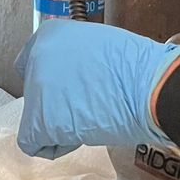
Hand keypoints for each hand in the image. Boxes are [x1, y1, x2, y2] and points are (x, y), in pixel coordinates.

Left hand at [16, 21, 179, 158]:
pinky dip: (53, 145)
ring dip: (58, 122)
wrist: (149, 88)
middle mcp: (37, 58)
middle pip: (34, 90)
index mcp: (50, 34)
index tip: (62, 89)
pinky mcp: (40, 120)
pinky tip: (77, 138)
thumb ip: (76, 55)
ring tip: (89, 119)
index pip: (31, 61)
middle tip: (83, 105)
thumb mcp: (100, 43)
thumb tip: (73, 73)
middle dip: (55, 102)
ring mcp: (36, 89)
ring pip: (35, 116)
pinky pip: (32, 141)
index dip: (49, 80)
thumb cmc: (137, 67)